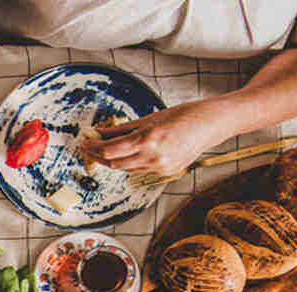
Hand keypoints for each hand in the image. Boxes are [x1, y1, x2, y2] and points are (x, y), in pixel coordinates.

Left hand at [82, 101, 230, 176]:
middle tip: (88, 147)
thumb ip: (122, 128)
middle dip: (98, 157)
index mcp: (148, 140)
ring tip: (103, 151)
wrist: (212, 124)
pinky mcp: (167, 172)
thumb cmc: (183, 114)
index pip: (110, 151)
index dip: (93, 148)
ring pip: (127, 169)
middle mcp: (153, 157)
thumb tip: (100, 132)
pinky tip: (128, 154)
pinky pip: (141, 170)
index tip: (84, 142)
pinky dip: (131, 163)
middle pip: (114, 164)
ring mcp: (160, 168)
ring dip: (113, 161)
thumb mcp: (150, 118)